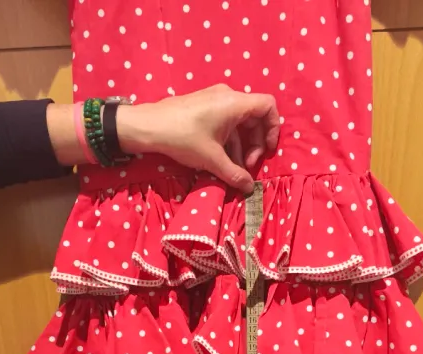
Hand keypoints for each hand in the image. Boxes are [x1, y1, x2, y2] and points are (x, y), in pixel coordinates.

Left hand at [117, 85, 279, 192]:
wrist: (148, 126)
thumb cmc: (182, 137)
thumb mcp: (211, 159)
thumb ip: (234, 174)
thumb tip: (249, 188)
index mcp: (235, 103)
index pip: (268, 106)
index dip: (273, 128)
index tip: (267, 149)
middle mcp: (228, 96)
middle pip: (255, 118)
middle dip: (255, 143)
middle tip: (246, 166)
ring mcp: (215, 100)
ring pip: (239, 123)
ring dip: (241, 146)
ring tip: (233, 168)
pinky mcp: (205, 107)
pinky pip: (226, 122)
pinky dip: (229, 141)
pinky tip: (221, 160)